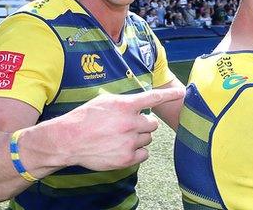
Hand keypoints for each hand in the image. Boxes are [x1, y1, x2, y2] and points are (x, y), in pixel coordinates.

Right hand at [52, 87, 184, 170]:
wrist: (68, 140)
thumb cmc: (85, 118)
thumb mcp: (105, 101)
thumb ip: (126, 101)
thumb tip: (141, 103)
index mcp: (125, 106)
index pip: (153, 98)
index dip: (170, 95)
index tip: (183, 93)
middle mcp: (130, 123)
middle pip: (153, 124)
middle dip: (144, 124)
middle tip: (128, 126)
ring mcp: (129, 141)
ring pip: (148, 139)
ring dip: (139, 138)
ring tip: (120, 137)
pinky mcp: (126, 158)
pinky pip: (144, 154)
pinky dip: (137, 152)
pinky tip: (123, 148)